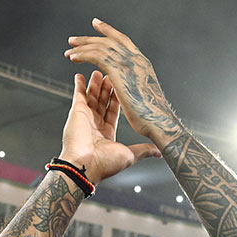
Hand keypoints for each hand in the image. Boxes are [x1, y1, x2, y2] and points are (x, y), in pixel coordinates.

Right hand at [55, 69, 160, 185]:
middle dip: (107, 88)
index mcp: (107, 133)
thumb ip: (144, 150)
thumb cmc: (106, 163)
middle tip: (112, 75)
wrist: (86, 165)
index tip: (122, 88)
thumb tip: (160, 152)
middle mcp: (95, 124)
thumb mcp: (130, 155)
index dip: (118, 99)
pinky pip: (78, 95)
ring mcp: (85, 117)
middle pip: (103, 101)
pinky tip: (80, 75)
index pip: (114, 111)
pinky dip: (79, 85)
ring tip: (100, 72)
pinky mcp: (76, 112)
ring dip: (96, 84)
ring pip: (92, 97)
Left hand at [64, 20, 182, 146]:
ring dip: (83, 46)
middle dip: (91, 38)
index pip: (123, 41)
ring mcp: (128, 63)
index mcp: (143, 64)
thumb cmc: (154, 117)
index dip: (109, 32)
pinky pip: (96, 57)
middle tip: (75, 39)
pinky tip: (73, 58)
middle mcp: (136, 60)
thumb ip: (136, 85)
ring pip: (101, 47)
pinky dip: (83, 55)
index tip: (97, 25)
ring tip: (69, 48)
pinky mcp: (118, 71)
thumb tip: (130, 87)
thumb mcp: (145, 94)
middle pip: (110, 41)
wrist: (159, 122)